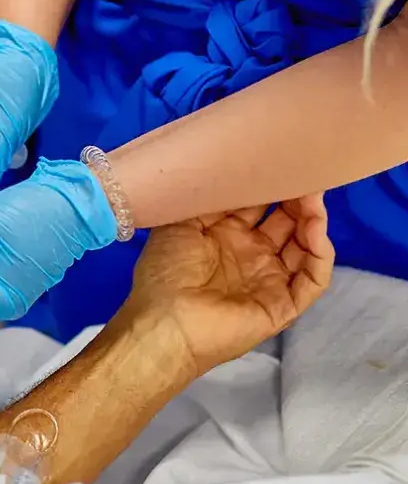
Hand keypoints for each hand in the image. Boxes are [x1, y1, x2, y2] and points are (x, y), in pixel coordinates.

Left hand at [123, 195, 333, 374]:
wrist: (163, 322)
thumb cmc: (165, 272)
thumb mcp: (180, 224)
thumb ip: (209, 200)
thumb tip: (233, 174)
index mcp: (224, 235)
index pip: (258, 206)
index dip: (271, 186)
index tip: (283, 160)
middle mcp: (249, 255)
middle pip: (286, 222)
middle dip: (297, 199)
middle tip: (306, 174)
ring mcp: (268, 280)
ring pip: (304, 247)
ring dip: (313, 222)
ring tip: (314, 198)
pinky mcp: (282, 304)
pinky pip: (313, 280)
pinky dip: (320, 255)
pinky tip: (315, 231)